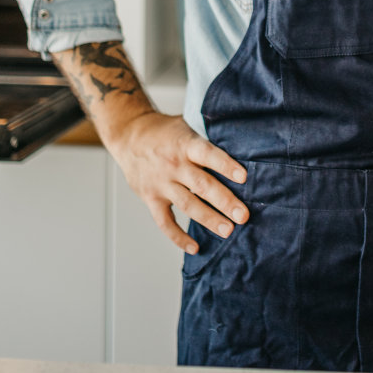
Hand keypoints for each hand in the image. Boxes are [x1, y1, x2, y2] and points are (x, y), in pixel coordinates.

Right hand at [104, 110, 248, 253]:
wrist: (128, 135)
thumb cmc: (165, 131)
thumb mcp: (185, 125)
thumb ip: (206, 138)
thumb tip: (241, 146)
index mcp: (185, 144)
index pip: (208, 154)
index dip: (226, 165)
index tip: (244, 177)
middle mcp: (174, 164)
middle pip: (202, 185)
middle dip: (224, 201)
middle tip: (243, 216)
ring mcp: (161, 183)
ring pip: (188, 205)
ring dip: (209, 219)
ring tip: (228, 231)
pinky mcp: (150, 198)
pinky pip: (164, 221)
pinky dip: (178, 236)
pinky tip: (194, 247)